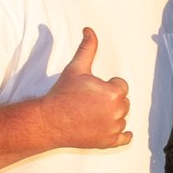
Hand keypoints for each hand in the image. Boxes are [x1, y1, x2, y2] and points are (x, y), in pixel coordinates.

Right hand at [39, 28, 132, 150]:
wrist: (48, 121)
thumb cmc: (62, 94)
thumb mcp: (76, 68)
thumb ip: (87, 48)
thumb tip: (89, 30)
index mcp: (114, 93)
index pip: (120, 86)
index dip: (107, 86)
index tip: (92, 90)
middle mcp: (118, 111)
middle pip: (122, 102)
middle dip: (110, 101)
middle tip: (90, 102)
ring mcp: (113, 128)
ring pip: (121, 118)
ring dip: (111, 116)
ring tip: (91, 114)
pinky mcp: (108, 142)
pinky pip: (123, 138)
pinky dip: (121, 135)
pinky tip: (118, 131)